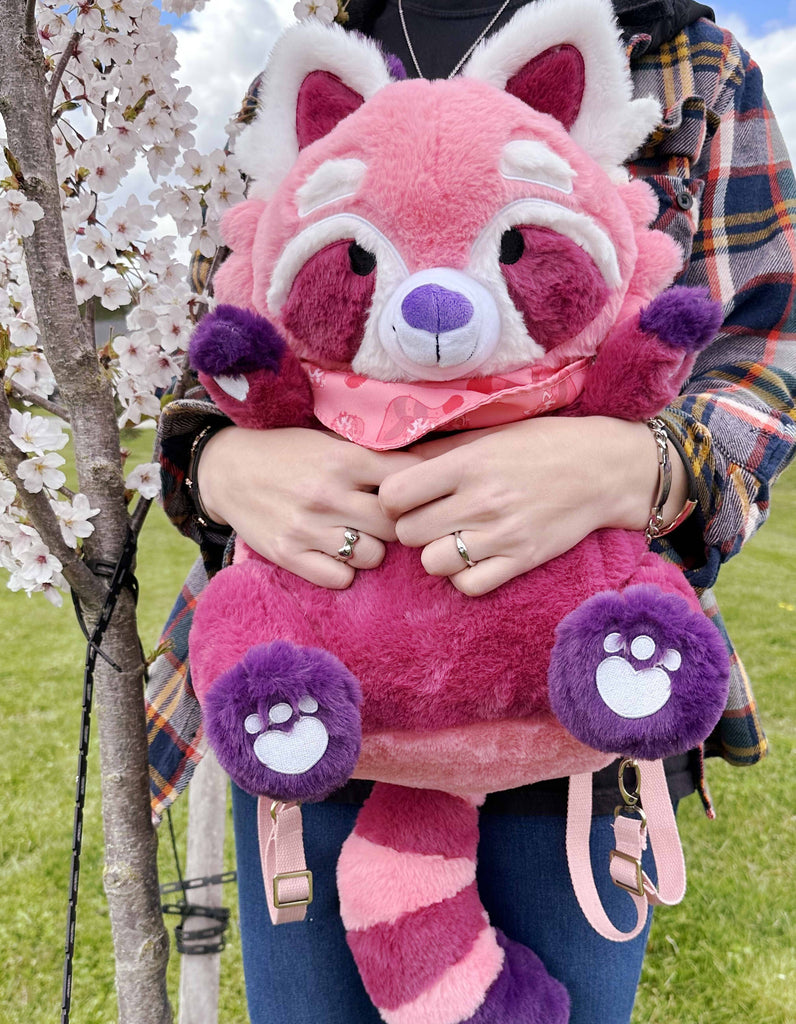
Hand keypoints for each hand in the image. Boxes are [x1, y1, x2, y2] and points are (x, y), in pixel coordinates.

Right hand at [197, 426, 420, 587]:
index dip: (421, 492)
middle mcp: (328, 494)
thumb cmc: (288, 453)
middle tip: (389, 523)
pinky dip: (344, 571)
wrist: (226, 470)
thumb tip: (433, 463)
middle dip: (398, 526)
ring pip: (372, 557)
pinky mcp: (288, 554)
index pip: (408, 481)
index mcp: (344, 459)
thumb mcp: (330, 443)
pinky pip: (340, 579)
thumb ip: (373, 457)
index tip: (420, 497)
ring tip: (359, 537)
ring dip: (372, 550)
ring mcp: (307, 528)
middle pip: (395, 526)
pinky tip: (336, 554)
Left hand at [378, 416, 689, 595]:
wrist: (603, 470)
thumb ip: (441, 450)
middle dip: (411, 526)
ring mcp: (502, 535)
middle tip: (430, 517)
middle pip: (408, 532)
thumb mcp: (490, 434)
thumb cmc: (542, 445)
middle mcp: (482, 500)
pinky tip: (474, 557)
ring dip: (436, 553)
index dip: (393, 498)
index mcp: (469, 463)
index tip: (406, 495)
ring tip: (452, 537)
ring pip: (432, 563)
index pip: (394, 494)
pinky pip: (468, 585)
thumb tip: (392, 459)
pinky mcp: (522, 560)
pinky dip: (464, 575)